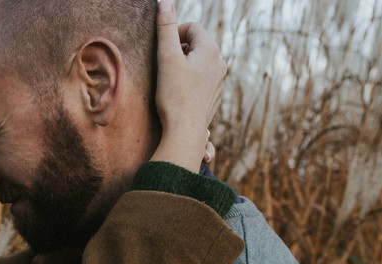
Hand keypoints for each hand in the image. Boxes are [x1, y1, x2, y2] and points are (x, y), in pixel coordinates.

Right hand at [150, 1, 226, 171]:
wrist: (185, 132)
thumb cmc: (175, 96)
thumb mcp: (166, 57)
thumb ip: (166, 28)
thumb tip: (164, 2)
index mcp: (210, 50)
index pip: (192, 27)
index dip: (174, 33)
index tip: (161, 48)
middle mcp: (219, 63)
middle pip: (197, 44)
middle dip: (179, 49)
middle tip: (163, 64)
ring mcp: (219, 81)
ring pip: (199, 62)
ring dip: (184, 65)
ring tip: (170, 80)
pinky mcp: (214, 97)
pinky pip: (201, 79)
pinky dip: (189, 80)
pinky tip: (178, 93)